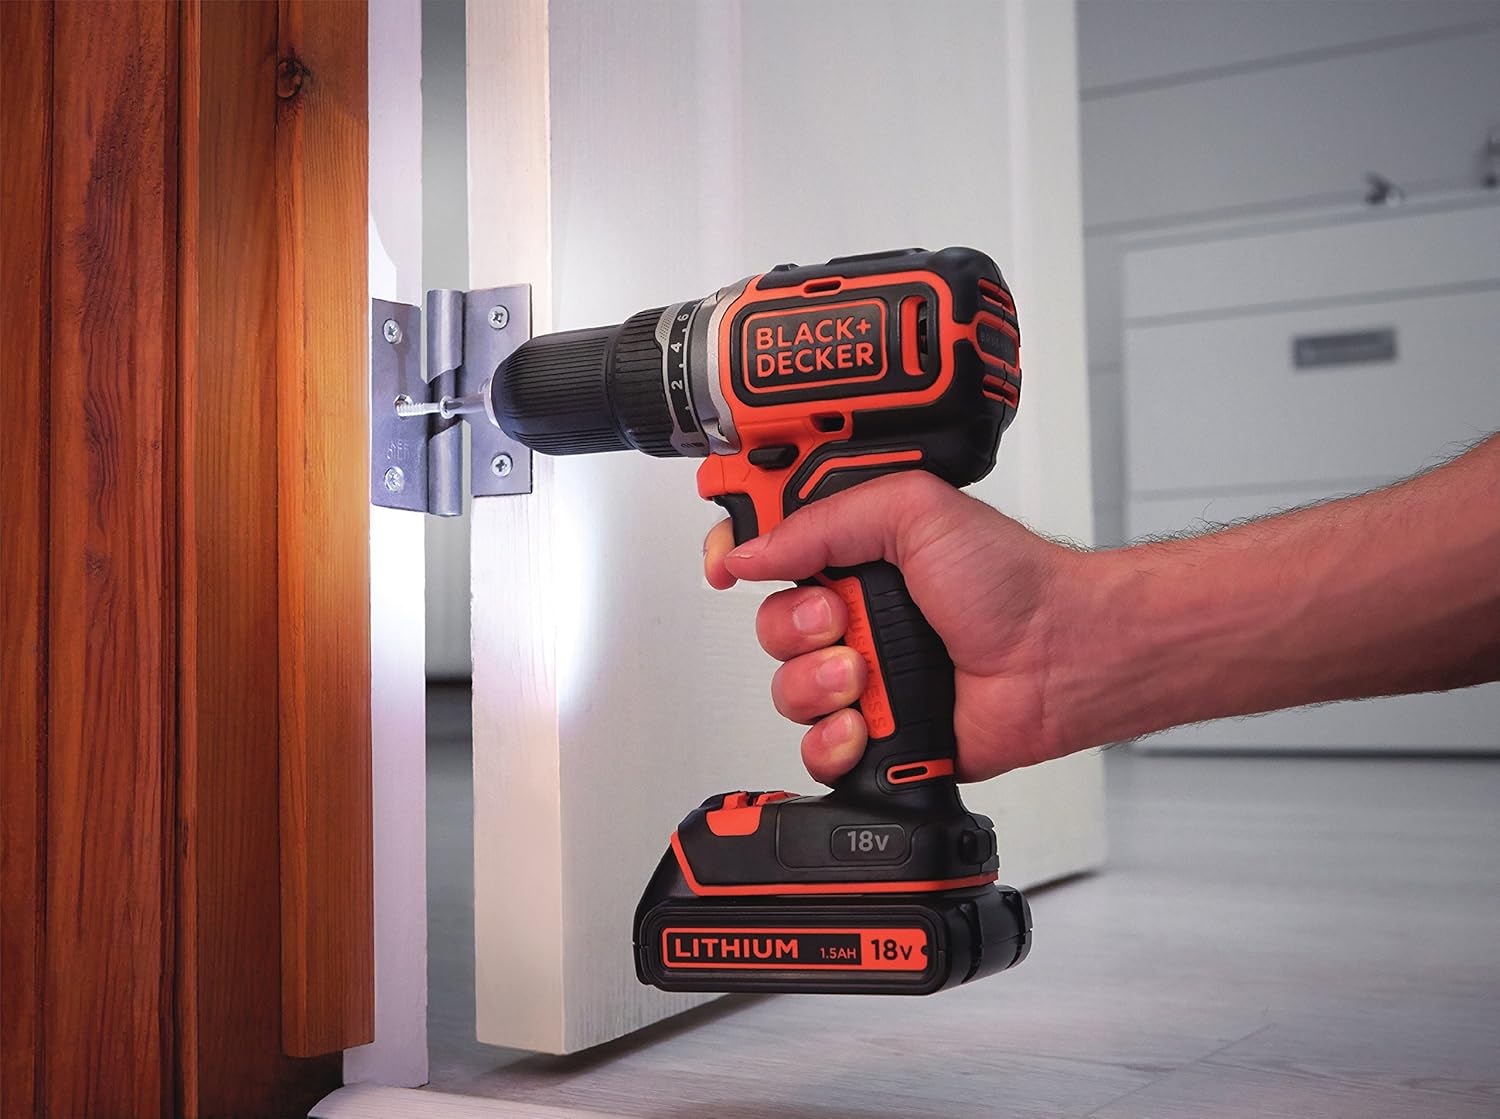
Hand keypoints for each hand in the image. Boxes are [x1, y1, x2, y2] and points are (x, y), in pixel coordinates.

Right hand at [703, 472, 1089, 784]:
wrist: (1057, 657)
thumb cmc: (1010, 581)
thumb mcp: (914, 509)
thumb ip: (822, 521)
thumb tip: (750, 550)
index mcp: (857, 554)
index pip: (770, 550)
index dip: (737, 556)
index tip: (727, 568)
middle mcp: (855, 613)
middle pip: (769, 625)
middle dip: (795, 628)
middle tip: (841, 620)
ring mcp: (864, 675)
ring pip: (786, 690)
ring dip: (816, 684)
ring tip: (864, 675)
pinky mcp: (877, 732)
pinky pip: (815, 748)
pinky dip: (831, 740)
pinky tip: (864, 723)